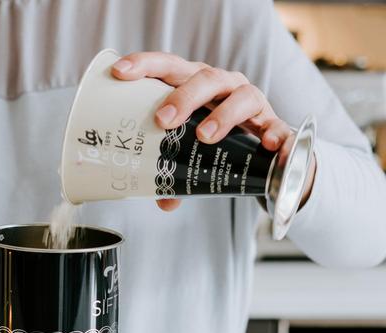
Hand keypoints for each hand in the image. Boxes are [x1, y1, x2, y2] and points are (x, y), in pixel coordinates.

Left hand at [112, 52, 315, 211]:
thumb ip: (175, 175)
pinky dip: (274, 134)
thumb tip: (164, 202)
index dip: (145, 65)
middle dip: (182, 96)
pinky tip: (266, 145)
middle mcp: (223, 86)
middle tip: (163, 120)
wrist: (263, 148)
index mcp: (195, 86)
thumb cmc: (217, 140)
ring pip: (241, 96)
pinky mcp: (274, 123)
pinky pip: (278, 126)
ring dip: (222, 115)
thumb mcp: (192, 152)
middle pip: (204, 78)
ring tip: (205, 136)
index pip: (169, 67)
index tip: (121, 73)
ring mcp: (251, 102)